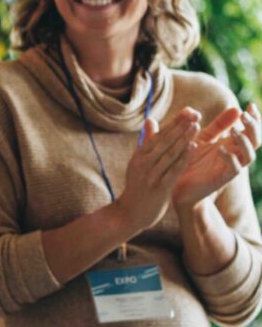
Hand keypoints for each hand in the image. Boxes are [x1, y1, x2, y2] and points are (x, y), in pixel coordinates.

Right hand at [114, 108, 198, 234]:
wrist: (130, 214)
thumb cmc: (138, 186)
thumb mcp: (139, 163)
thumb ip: (147, 142)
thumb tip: (150, 120)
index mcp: (138, 156)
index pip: (158, 136)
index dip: (173, 123)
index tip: (187, 112)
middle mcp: (143, 164)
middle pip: (164, 142)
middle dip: (179, 127)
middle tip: (194, 114)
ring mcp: (150, 176)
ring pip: (169, 154)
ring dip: (183, 139)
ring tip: (196, 127)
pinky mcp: (159, 188)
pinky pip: (173, 170)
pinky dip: (184, 158)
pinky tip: (193, 147)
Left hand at [172, 103, 260, 208]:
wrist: (175, 184)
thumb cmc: (189, 159)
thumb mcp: (203, 137)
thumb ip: (218, 125)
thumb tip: (235, 107)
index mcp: (231, 143)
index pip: (250, 130)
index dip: (254, 118)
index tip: (250, 105)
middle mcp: (234, 154)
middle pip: (255, 140)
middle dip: (253, 127)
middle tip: (245, 115)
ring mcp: (230, 167)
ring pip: (249, 155)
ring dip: (244, 142)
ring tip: (233, 130)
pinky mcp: (221, 179)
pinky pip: (234, 169)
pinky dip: (230, 159)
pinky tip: (221, 149)